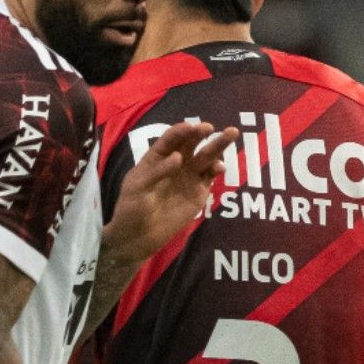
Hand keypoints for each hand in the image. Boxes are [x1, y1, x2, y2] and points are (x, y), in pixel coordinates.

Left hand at [103, 121, 238, 264]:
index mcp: (157, 157)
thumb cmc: (132, 208)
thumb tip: (179, 157)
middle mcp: (176, 163)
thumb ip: (158, 171)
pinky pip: (210, 176)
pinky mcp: (198, 192)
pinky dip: (217, 169)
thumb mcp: (138, 187)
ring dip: (218, 146)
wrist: (138, 236)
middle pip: (192, 143)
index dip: (181, 132)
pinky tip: (220, 167)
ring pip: (206, 157)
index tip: (192, 128)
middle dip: (203, 133)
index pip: (171, 139)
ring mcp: (189, 177)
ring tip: (231, 134)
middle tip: (212, 127)